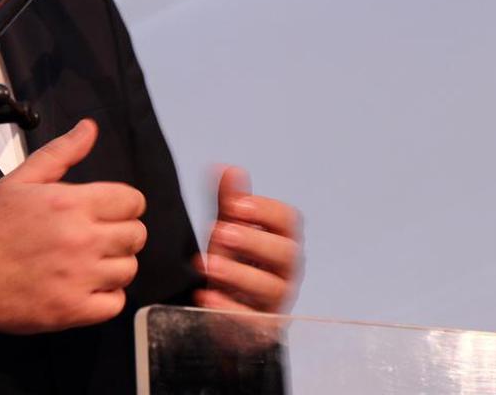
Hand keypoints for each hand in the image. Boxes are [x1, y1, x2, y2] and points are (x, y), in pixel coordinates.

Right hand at [0, 119, 147, 333]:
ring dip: (115, 264)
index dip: (124, 204)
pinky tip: (87, 286)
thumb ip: (62, 152)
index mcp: (71, 203)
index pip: (132, 201)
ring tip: (91, 261)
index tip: (110, 212)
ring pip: (128, 269)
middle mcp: (81, 239)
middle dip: (122, 233)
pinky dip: (107, 296)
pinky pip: (115, 303)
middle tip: (99, 236)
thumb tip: (88, 129)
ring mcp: (79, 276)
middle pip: (136, 235)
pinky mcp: (72, 309)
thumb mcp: (23, 179)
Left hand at [194, 166, 301, 314]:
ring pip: (272, 288)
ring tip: (210, 265)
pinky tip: (207, 296)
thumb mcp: (231, 231)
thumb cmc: (238, 264)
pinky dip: (230, 309)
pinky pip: (252, 322)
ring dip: (240, 274)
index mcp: (282, 240)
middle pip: (286, 253)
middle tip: (221, 233)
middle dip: (255, 241)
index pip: (288, 220)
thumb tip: (228, 168)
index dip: (265, 210)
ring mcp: (275, 301)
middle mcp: (286, 271)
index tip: (236, 205)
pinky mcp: (260, 328)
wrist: (231, 310)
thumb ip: (231, 202)